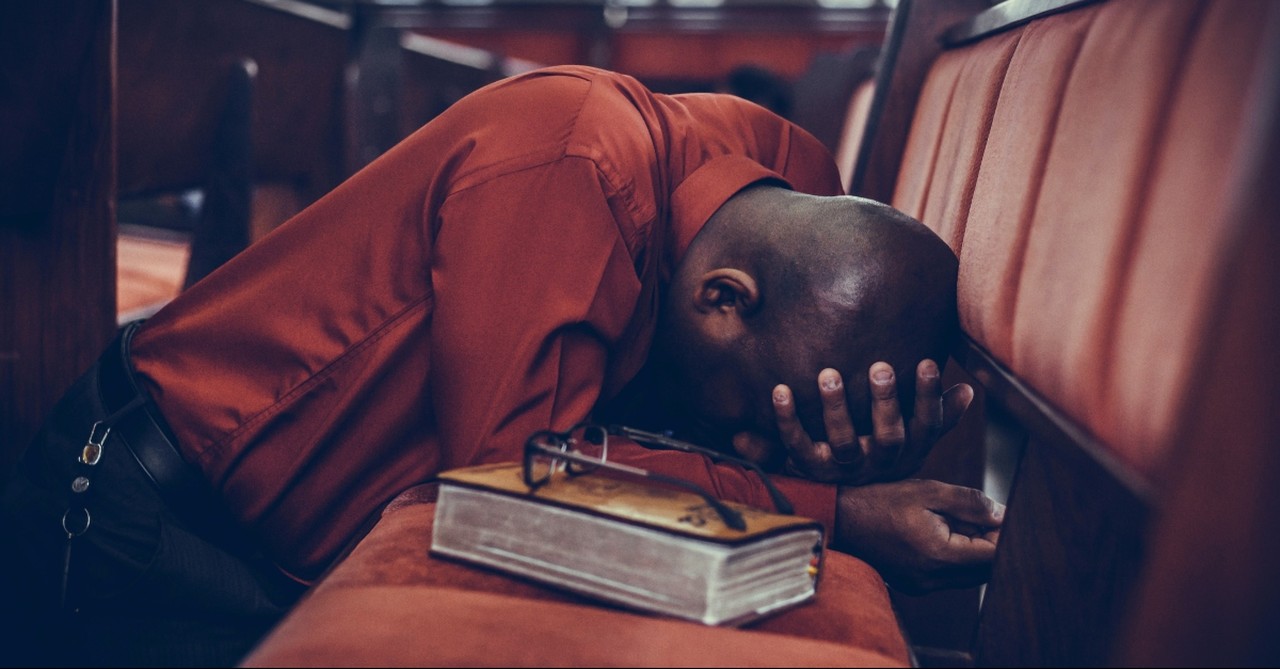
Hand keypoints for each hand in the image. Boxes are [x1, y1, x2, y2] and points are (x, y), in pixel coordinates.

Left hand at [736, 359, 972, 484]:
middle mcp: (878, 463)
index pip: (926, 426)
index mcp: (907, 452)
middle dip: (886, 402)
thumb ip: (939, 416)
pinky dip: (787, 418)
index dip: (929, 397)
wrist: (841, 501)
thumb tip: (969, 389)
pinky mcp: (811, 468)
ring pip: (843, 441)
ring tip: (829, 374)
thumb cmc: (881, 453)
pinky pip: (797, 444)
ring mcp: (844, 468)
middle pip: (888, 437)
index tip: (928, 362)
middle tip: (881, 367)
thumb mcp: (914, 441)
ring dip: (836, 407)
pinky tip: (780, 390)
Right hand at [832, 479, 1002, 593]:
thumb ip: (970, 503)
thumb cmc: (879, 501)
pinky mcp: (915, 585)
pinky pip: (950, 576)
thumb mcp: (928, 491)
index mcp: (938, 554)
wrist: (838, 520)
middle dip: (990, 543)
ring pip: (969, 575)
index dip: (1004, 535)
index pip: (994, 556)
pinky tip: (939, 533)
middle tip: (978, 515)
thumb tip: (1003, 515)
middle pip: (985, 570)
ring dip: (973, 551)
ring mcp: (922, 586)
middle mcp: (932, 578)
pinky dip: (955, 557)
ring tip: (953, 522)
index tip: (1000, 515)